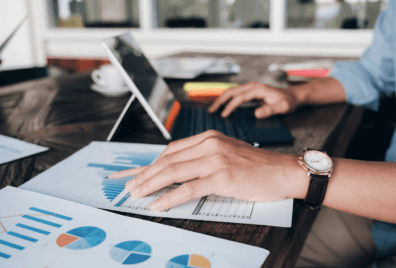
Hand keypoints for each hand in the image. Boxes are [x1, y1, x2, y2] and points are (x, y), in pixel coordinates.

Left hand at [108, 130, 306, 211]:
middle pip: (168, 160)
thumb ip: (204, 157)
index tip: (139, 173)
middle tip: (130, 185)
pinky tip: (158, 204)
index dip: (152, 163)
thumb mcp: (226, 153)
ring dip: (150, 184)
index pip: (172, 150)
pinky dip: (169, 197)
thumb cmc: (256, 166)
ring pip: (173, 172)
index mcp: (209, 137)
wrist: (282, 171)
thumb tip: (179, 170)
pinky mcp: (221, 177)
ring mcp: (215, 160)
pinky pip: (188, 188)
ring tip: (137, 194)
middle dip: (145, 174)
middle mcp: (209, 145)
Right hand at [208, 82, 298, 117]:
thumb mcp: (283, 108)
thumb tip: (256, 113)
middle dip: (220, 101)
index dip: (230, 106)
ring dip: (221, 100)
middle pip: (231, 91)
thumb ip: (270, 110)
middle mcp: (252, 86)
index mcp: (258, 89)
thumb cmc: (287, 102)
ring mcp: (250, 88)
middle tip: (211, 111)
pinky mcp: (249, 92)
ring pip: (231, 91)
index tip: (223, 115)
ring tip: (213, 110)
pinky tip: (222, 107)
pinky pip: (234, 94)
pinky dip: (226, 100)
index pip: (239, 97)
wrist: (292, 96)